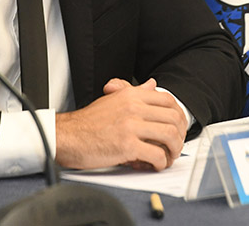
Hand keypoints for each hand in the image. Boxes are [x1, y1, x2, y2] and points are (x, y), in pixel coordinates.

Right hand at [55, 78, 186, 171]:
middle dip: (180, 136)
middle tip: (174, 146)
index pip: (168, 100)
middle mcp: (134, 107)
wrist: (68, 136)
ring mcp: (131, 126)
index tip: (177, 128)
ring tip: (166, 158)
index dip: (178, 116)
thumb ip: (135, 92)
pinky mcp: (127, 145)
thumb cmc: (88, 122)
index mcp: (131, 95)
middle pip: (174, 118)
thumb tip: (152, 84)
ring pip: (170, 136)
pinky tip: (154, 165)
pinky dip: (160, 163)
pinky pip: (156, 155)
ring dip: (173, 151)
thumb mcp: (113, 100)